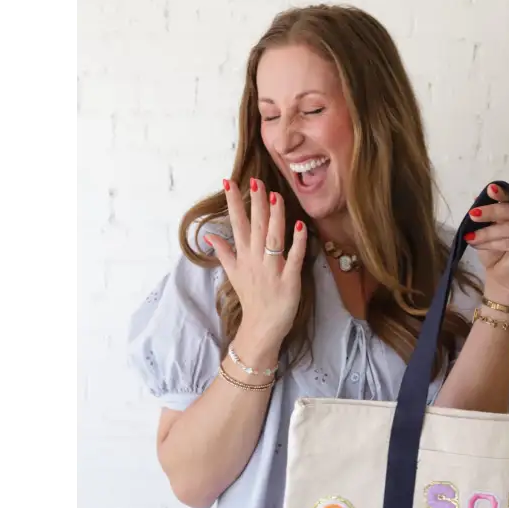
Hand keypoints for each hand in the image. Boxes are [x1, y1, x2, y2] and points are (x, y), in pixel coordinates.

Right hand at [204, 177, 307, 351]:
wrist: (261, 327)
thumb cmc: (250, 298)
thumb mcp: (232, 274)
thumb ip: (223, 252)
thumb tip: (208, 235)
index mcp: (243, 256)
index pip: (237, 224)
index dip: (233, 203)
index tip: (229, 182)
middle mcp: (256, 260)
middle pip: (256, 226)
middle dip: (255, 203)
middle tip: (255, 181)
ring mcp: (272, 269)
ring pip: (273, 238)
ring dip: (275, 217)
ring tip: (275, 195)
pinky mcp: (289, 280)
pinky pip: (294, 258)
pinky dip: (297, 242)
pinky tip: (300, 225)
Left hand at [465, 183, 508, 302]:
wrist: (500, 275)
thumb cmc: (494, 249)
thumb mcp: (486, 228)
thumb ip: (484, 213)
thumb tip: (476, 197)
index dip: (503, 193)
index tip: (490, 190)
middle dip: (491, 212)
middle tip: (473, 215)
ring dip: (488, 232)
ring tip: (471, 237)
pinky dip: (493, 243)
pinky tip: (479, 245)